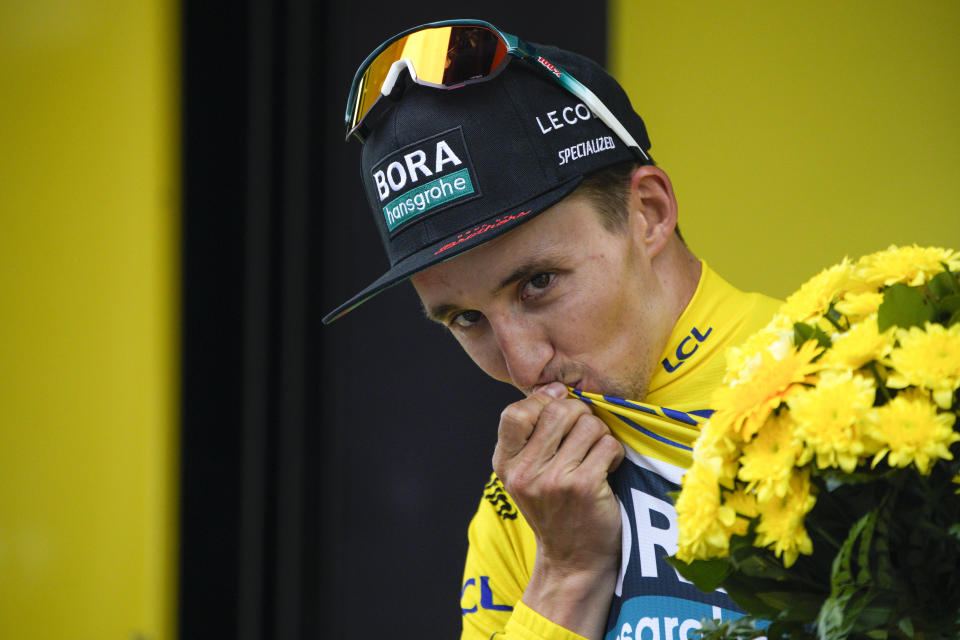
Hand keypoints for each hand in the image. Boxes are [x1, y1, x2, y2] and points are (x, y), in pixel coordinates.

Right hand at [492, 382, 624, 638]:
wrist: (573, 560)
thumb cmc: (555, 509)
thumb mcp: (528, 473)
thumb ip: (534, 432)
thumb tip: (554, 388)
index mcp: (506, 464)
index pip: (515, 412)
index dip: (543, 404)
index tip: (559, 415)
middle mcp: (524, 472)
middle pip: (559, 411)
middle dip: (581, 417)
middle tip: (586, 437)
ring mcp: (552, 480)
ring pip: (588, 425)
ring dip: (601, 436)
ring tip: (596, 457)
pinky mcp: (582, 487)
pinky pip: (608, 446)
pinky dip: (615, 454)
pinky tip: (608, 471)